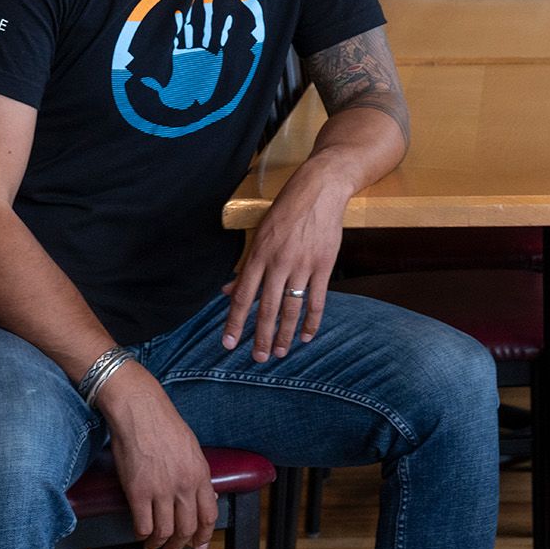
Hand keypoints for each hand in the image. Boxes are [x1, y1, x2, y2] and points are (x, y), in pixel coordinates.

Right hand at [98, 365, 216, 548]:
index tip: (200, 544)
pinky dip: (143, 535)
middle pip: (187, 528)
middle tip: (174, 548)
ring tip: (155, 544)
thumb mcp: (192, 449)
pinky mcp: (138, 492)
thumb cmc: (163, 424)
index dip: (205, 535)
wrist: (140, 410)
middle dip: (181, 544)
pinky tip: (142, 533)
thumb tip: (207, 496)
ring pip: (165, 532)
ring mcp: (161, 490)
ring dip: (160, 544)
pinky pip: (143, 526)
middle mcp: (183, 485)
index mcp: (200, 474)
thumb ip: (199, 474)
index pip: (209, 515)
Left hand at [140, 0, 232, 110]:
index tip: (179, 11)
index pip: (180, 35)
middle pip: (195, 28)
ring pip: (208, 30)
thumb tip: (140, 81)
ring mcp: (205, 53)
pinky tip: (228, 18)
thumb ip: (152, 85)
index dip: (180, 24)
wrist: (194, 105)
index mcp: (180, 56)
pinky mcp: (216, 58)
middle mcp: (193, 51)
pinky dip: (225, 30)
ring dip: (209, 16)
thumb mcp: (163, 92)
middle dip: (197, 13)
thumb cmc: (178, 98)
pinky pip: (221, 41)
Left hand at [221, 165, 347, 361]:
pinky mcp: (323, 266)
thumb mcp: (260, 235)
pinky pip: (317, 301)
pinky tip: (306, 336)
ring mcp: (302, 265)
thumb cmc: (286, 211)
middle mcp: (278, 263)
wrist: (319, 190)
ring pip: (291, 308)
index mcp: (259, 255)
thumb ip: (246, 267)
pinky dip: (311, 322)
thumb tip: (226, 290)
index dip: (234, 322)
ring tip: (279, 353)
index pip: (242, 297)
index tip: (229, 344)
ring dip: (284, 334)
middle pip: (266, 309)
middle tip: (258, 358)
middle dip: (260, 337)